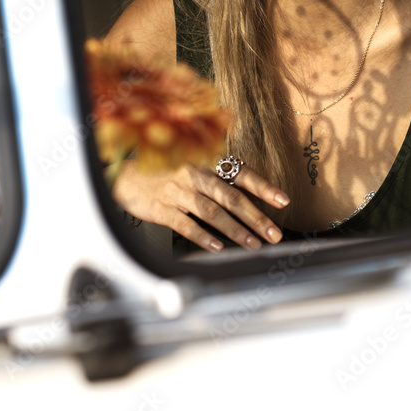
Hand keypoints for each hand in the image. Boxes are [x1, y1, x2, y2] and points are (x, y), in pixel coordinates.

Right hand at [112, 160, 289, 252]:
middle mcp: (195, 174)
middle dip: (256, 217)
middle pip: (231, 197)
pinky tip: (218, 247)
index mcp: (207, 163)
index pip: (241, 174)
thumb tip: (251, 203)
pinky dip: (203, 236)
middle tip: (274, 234)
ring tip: (253, 244)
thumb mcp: (195, 170)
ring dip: (236, 230)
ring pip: (212, 212)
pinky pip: (186, 224)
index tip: (284, 201)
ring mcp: (178, 191)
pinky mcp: (162, 208)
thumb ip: (220, 182)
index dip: (264, 187)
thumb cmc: (168, 175)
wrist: (127, 177)